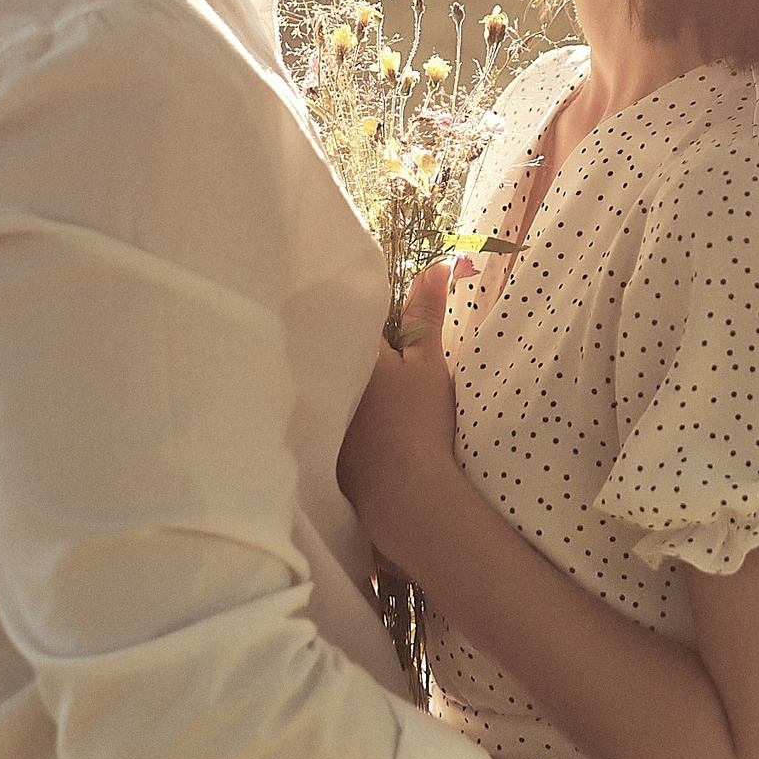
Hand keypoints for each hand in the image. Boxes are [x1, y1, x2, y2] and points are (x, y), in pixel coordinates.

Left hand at [337, 259, 460, 571]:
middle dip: (348, 339)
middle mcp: (325, 380)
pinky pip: (325, 415)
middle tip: (381, 343)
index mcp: (352, 354)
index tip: (379, 305)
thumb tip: (438, 265)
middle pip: (336, 349)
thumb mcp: (428, 362)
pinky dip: (337, 410)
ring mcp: (320, 417)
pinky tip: (358, 419)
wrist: (403, 493)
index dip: (365, 307)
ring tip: (365, 377)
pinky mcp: (322, 448)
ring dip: (341, 374)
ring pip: (330, 382)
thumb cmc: (418, 421)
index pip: (350, 317)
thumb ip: (427, 313)